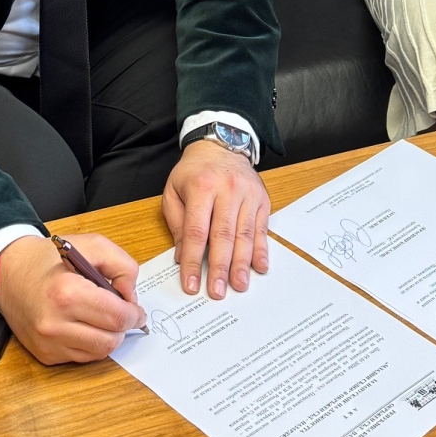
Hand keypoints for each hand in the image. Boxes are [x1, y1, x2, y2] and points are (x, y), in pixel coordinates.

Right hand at [0, 231, 145, 364]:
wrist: (7, 272)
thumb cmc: (48, 259)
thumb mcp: (91, 245)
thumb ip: (122, 266)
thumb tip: (131, 297)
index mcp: (67, 293)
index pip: (117, 317)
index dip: (134, 314)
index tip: (135, 309)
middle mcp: (55, 323)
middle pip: (111, 339)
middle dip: (123, 326)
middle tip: (121, 312)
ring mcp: (48, 342)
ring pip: (99, 352)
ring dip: (108, 336)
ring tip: (101, 317)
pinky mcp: (45, 354)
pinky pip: (82, 357)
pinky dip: (90, 343)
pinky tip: (83, 324)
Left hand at [163, 139, 270, 298]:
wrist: (221, 145)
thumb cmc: (194, 172)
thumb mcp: (173, 191)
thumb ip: (176, 223)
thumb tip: (181, 256)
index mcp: (201, 188)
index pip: (196, 231)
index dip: (192, 261)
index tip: (191, 284)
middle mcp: (227, 190)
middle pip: (223, 235)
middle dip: (220, 267)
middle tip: (218, 291)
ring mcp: (247, 195)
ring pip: (245, 234)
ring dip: (242, 263)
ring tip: (239, 285)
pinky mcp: (262, 200)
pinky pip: (262, 228)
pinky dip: (261, 250)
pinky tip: (259, 267)